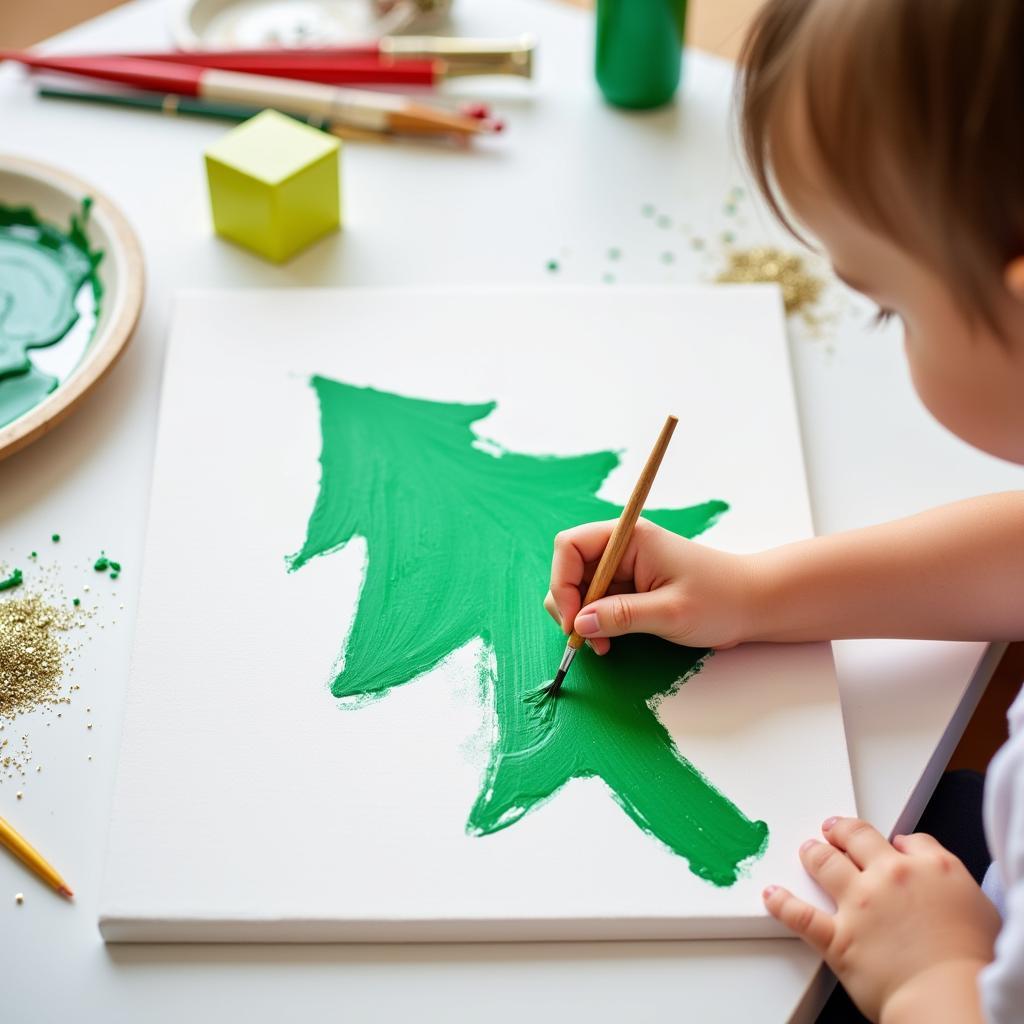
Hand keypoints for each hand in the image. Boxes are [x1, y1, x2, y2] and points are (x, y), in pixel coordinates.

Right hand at [543, 518, 756, 654]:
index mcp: (630, 538)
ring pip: (580, 590)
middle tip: (583, 639)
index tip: (574, 619)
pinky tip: (607, 642)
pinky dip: (595, 624)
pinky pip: (597, 603)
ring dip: (582, 618)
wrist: (753, 605)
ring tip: (600, 645)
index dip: (563, 582)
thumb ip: (623, 615)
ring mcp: (625, 569)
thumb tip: (580, 623)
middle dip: (570, 605)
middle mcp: (622, 549)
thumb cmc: (720, 600)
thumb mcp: (670, 612)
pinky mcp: (630, 588)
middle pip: (570, 569)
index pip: (571, 546)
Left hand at [764, 817, 999, 1022]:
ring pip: (824, 862)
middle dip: (841, 830)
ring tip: (807, 850)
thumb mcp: (977, 904)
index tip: (888, 844)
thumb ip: (946, 875)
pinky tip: (770, 895)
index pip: (909, 840)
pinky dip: (780, 903)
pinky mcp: (838, 937)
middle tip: (832, 829)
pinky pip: (799, 915)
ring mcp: (859, 905)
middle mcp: (889, 877)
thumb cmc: (971, 961)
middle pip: (857, 837)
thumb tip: (923, 862)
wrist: (952, 998)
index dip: (896, 841)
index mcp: (929, 868)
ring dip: (813, 853)